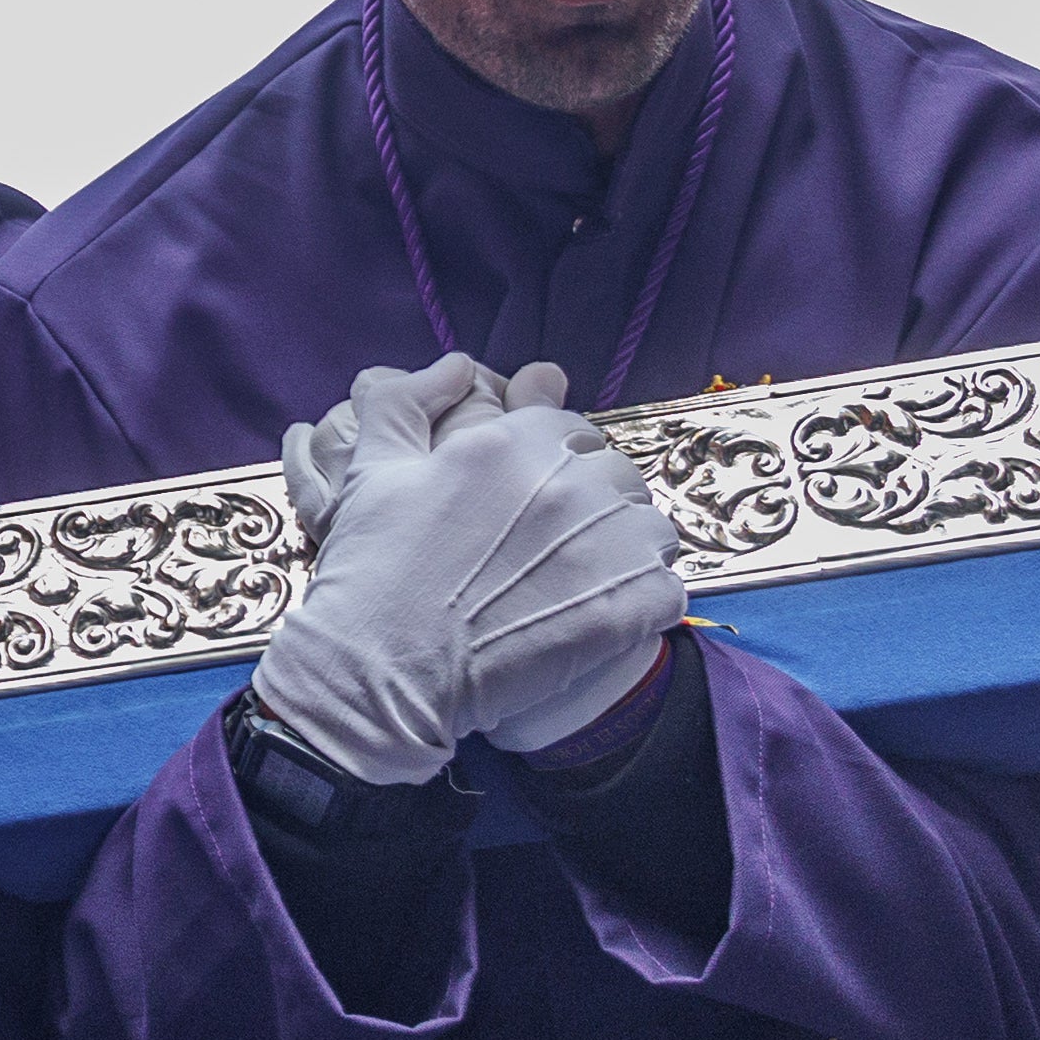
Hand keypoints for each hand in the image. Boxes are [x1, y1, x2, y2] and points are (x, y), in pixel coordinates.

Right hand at [251, 357, 686, 779]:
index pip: (572, 428)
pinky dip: (645, 603)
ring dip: (628, 551)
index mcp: (511, 443)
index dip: (556, 461)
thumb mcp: (370, 469)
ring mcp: (603, 546)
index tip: (534, 499)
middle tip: (557, 547)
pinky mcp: (626, 610)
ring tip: (585, 583)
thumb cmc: (371, 573)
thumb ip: (409, 401)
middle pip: (617, 475)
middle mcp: (567, 483)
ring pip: (651, 530)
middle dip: (595, 503)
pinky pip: (668, 591)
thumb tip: (457, 365)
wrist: (380, 674)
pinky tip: (604, 617)